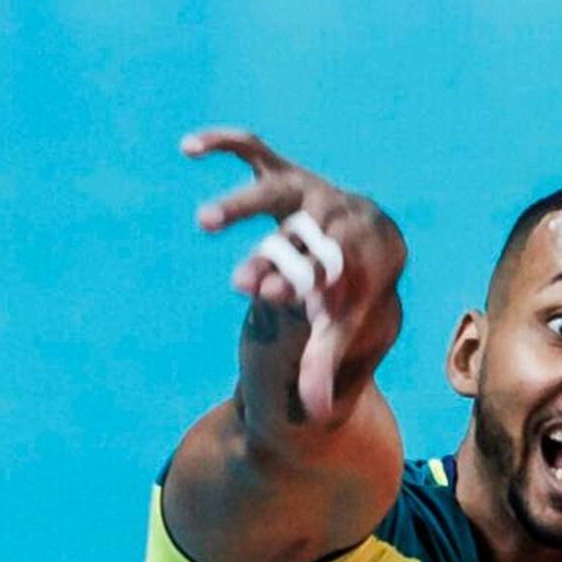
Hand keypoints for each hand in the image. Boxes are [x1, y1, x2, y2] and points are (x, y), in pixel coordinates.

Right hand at [185, 126, 407, 425]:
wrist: (372, 250)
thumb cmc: (352, 301)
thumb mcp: (340, 336)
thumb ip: (324, 371)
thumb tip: (315, 418)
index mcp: (362, 263)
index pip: (334, 271)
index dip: (305, 282)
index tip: (273, 297)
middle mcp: (341, 223)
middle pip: (306, 237)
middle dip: (275, 260)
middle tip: (243, 285)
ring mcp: (313, 194)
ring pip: (280, 192)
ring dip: (244, 207)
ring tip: (205, 223)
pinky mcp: (286, 175)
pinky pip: (255, 151)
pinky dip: (224, 144)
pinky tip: (189, 148)